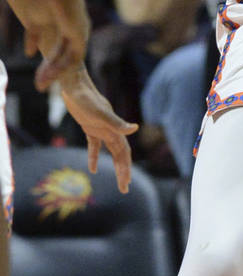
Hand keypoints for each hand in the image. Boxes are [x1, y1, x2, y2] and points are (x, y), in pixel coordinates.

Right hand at [23, 0, 89, 90]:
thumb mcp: (35, 19)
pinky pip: (71, 56)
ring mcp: (80, 34)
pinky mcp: (80, 35)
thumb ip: (33, 35)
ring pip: (70, 61)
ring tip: (41, 83)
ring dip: (55, 72)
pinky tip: (49, 74)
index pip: (59, 52)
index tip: (39, 78)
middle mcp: (77, 33)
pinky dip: (59, 65)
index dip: (48, 65)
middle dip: (51, 72)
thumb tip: (29, 54)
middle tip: (39, 86)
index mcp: (68, 29)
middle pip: (65, 59)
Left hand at [58, 65, 137, 192]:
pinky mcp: (90, 128)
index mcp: (115, 130)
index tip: (126, 183)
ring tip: (118, 181)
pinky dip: (94, 157)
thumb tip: (136, 128)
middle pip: (121, 156)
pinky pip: (94, 146)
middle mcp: (111, 131)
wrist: (74, 86)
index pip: (124, 153)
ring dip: (115, 166)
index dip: (126, 169)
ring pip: (111, 152)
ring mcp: (101, 130)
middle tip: (125, 189)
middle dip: (124, 172)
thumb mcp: (100, 112)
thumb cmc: (86, 98)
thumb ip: (117, 122)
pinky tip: (92, 170)